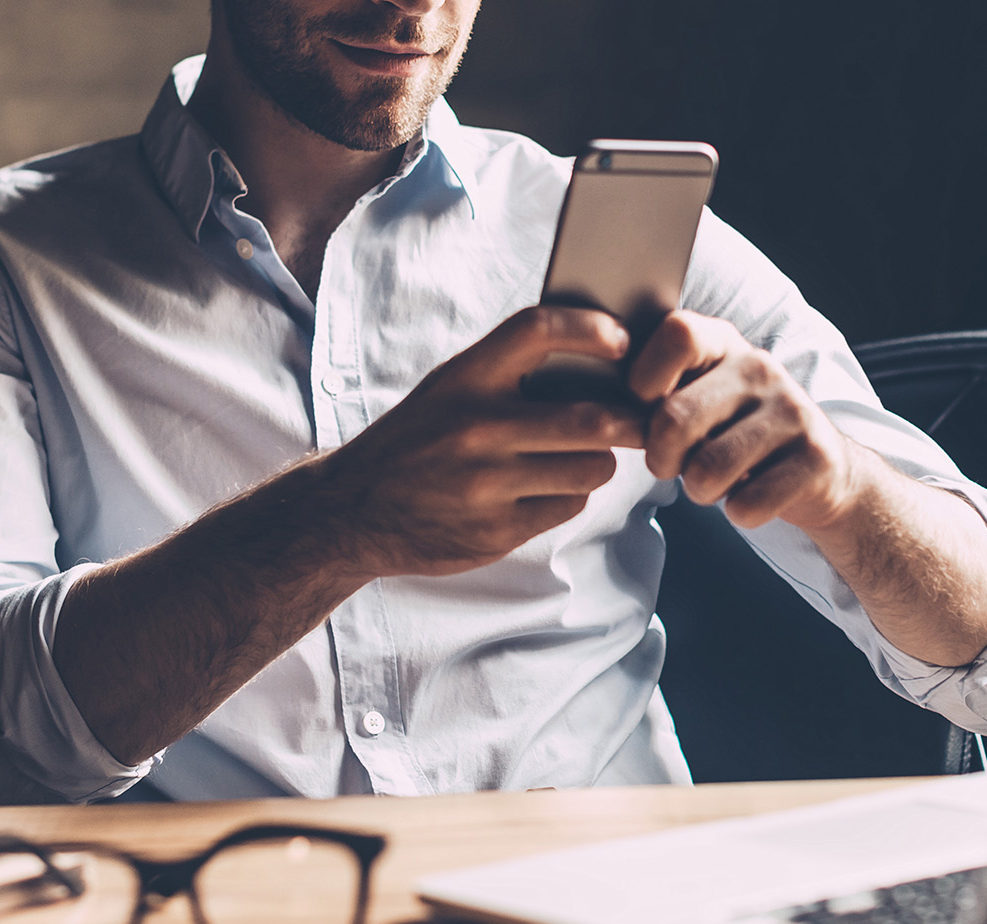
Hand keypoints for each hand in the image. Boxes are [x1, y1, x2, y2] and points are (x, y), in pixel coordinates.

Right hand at [321, 306, 644, 577]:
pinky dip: (567, 497)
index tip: (621, 342)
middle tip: (637, 420)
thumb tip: (602, 364)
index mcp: (464, 379)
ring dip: (597, 464)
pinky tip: (538, 492)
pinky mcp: (496, 530)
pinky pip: (568, 506)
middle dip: (628, 422)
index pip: (539, 330)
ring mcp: (487, 483)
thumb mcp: (447, 391)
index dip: (592, 329)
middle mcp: (476, 427)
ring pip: (592, 468)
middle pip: (593, 418)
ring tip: (575, 459)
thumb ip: (508, 373)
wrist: (349, 511)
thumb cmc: (413, 442)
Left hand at [629, 311, 861, 529]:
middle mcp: (760, 367)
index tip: (647, 412)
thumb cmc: (731, 434)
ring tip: (713, 482)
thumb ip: (652, 394)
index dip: (645, 380)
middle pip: (675, 418)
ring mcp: (794, 410)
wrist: (819, 471)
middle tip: (671, 467)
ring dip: (699, 491)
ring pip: (708, 469)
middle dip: (661, 459)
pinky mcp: (817, 457)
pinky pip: (748, 504)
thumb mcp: (694, 398)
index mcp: (723, 343)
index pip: (677, 333)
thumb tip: (600, 413)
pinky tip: (749, 497)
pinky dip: (739, 513)